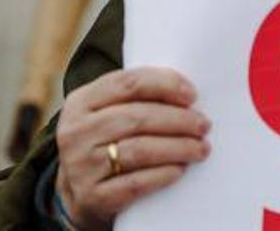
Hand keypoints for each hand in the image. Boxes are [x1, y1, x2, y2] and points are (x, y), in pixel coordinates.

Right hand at [55, 67, 209, 229]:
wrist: (78, 192)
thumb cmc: (106, 142)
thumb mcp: (108, 113)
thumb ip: (138, 98)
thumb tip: (188, 96)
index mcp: (81, 102)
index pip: (129, 83)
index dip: (166, 85)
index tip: (192, 95)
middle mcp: (76, 132)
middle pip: (137, 117)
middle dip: (178, 119)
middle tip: (203, 125)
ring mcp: (80, 166)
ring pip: (139, 149)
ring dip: (178, 147)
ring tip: (200, 148)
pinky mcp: (92, 197)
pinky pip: (135, 183)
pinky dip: (163, 174)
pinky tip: (180, 169)